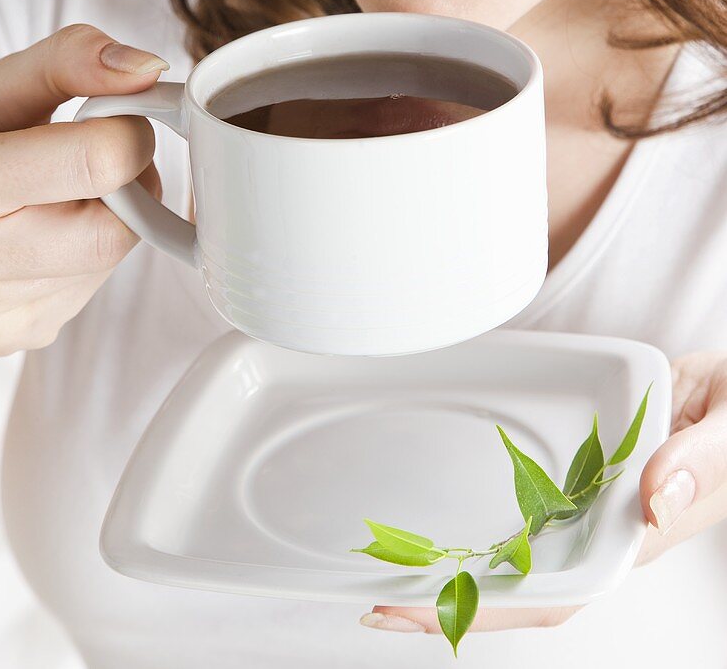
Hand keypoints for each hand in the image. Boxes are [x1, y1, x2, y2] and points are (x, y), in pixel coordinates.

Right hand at [0, 23, 168, 353]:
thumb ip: (68, 63)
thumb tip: (148, 70)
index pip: (98, 162)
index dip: (125, 128)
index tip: (111, 114)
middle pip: (115, 230)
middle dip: (126, 183)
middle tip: (92, 153)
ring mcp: (2, 310)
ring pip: (111, 261)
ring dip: (106, 216)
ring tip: (51, 189)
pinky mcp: (22, 331)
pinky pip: (89, 289)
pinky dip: (83, 253)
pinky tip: (38, 228)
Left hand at [360, 352, 726, 633]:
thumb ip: (701, 459)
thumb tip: (650, 498)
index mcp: (638, 535)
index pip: (553, 592)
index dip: (486, 608)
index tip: (418, 610)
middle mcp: (605, 527)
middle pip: (519, 582)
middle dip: (450, 600)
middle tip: (375, 596)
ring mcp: (589, 500)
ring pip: (515, 545)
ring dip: (455, 559)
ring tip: (387, 563)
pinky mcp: (581, 469)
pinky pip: (526, 497)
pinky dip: (480, 508)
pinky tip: (441, 509)